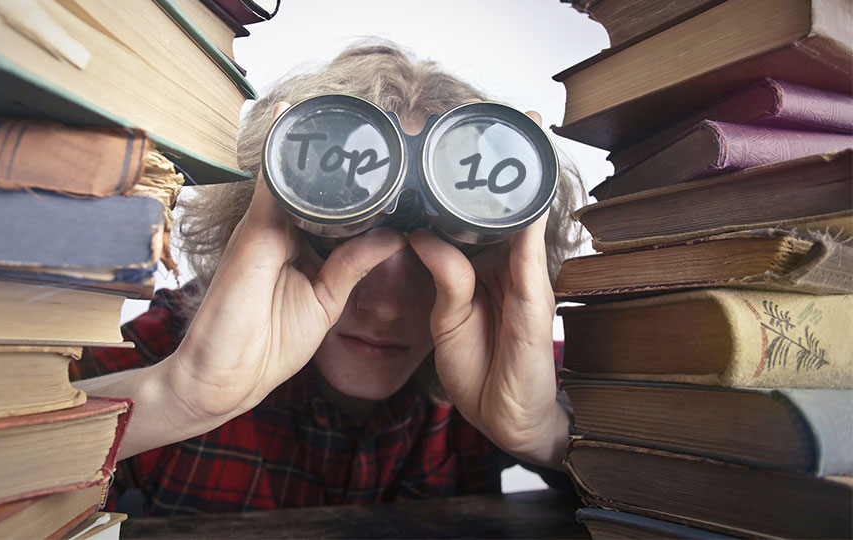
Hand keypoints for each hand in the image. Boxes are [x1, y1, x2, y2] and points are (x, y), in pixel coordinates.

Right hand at [167, 103, 406, 421]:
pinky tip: (296, 120)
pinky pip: (270, 183)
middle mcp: (281, 229)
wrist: (223, 376)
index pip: (332, 206)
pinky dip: (282, 153)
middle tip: (378, 127)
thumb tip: (393, 235)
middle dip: (340, 158)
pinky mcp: (254, 231)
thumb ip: (352, 266)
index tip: (390, 162)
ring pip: (293, 175)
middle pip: (314, 183)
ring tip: (351, 112)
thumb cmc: (268, 345)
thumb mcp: (325, 302)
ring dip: (316, 147)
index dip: (358, 186)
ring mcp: (265, 226)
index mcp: (300, 247)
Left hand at [407, 110, 569, 467]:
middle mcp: (507, 263)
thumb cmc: (478, 366)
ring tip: (524, 129)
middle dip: (505, 163)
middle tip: (503, 115)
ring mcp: (524, 277)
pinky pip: (530, 253)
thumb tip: (421, 233)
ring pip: (525, 217)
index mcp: (483, 265)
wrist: (504, 415)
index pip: (475, 214)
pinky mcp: (535, 298)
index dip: (469, 179)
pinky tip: (529, 190)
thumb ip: (443, 273)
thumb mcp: (448, 315)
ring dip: (525, 176)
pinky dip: (531, 220)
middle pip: (506, 205)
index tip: (458, 141)